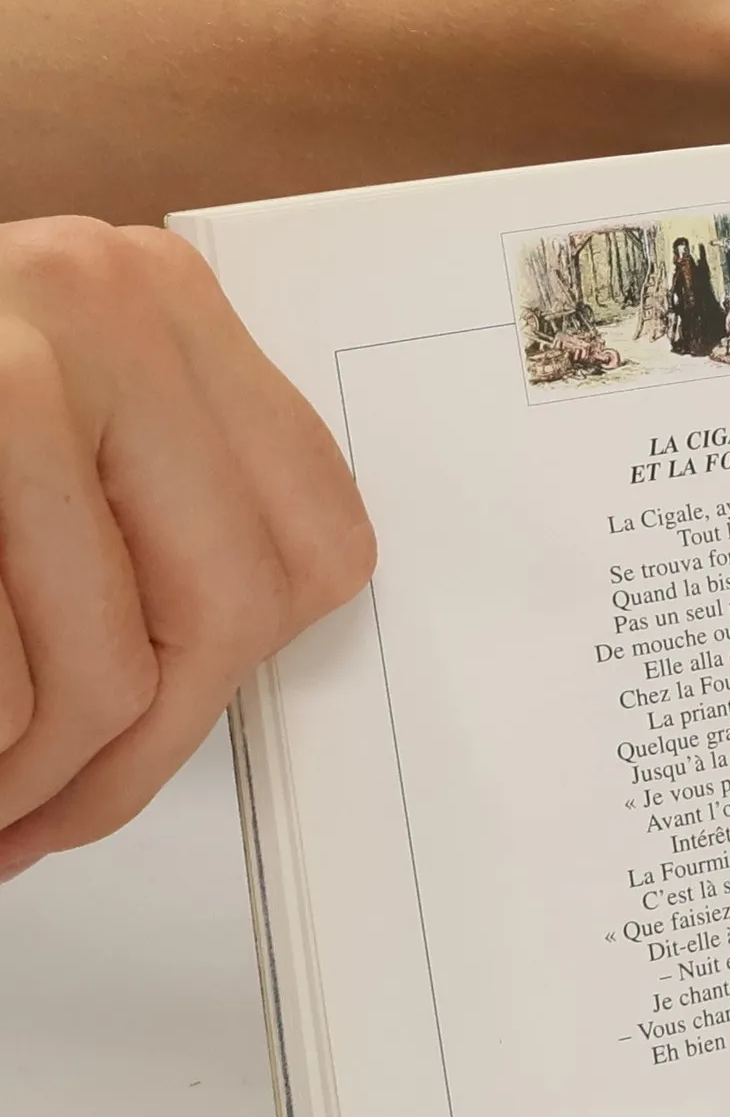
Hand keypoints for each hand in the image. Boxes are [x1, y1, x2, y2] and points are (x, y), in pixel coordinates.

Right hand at [0, 219, 373, 879]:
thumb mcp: (40, 428)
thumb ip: (141, 512)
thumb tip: (198, 690)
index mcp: (165, 307)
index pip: (311, 546)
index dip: (232, 674)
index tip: (157, 734)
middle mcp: (110, 307)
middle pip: (231, 614)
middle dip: (130, 753)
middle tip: (50, 809)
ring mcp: (17, 360)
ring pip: (108, 665)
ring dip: (36, 772)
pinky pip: (5, 676)